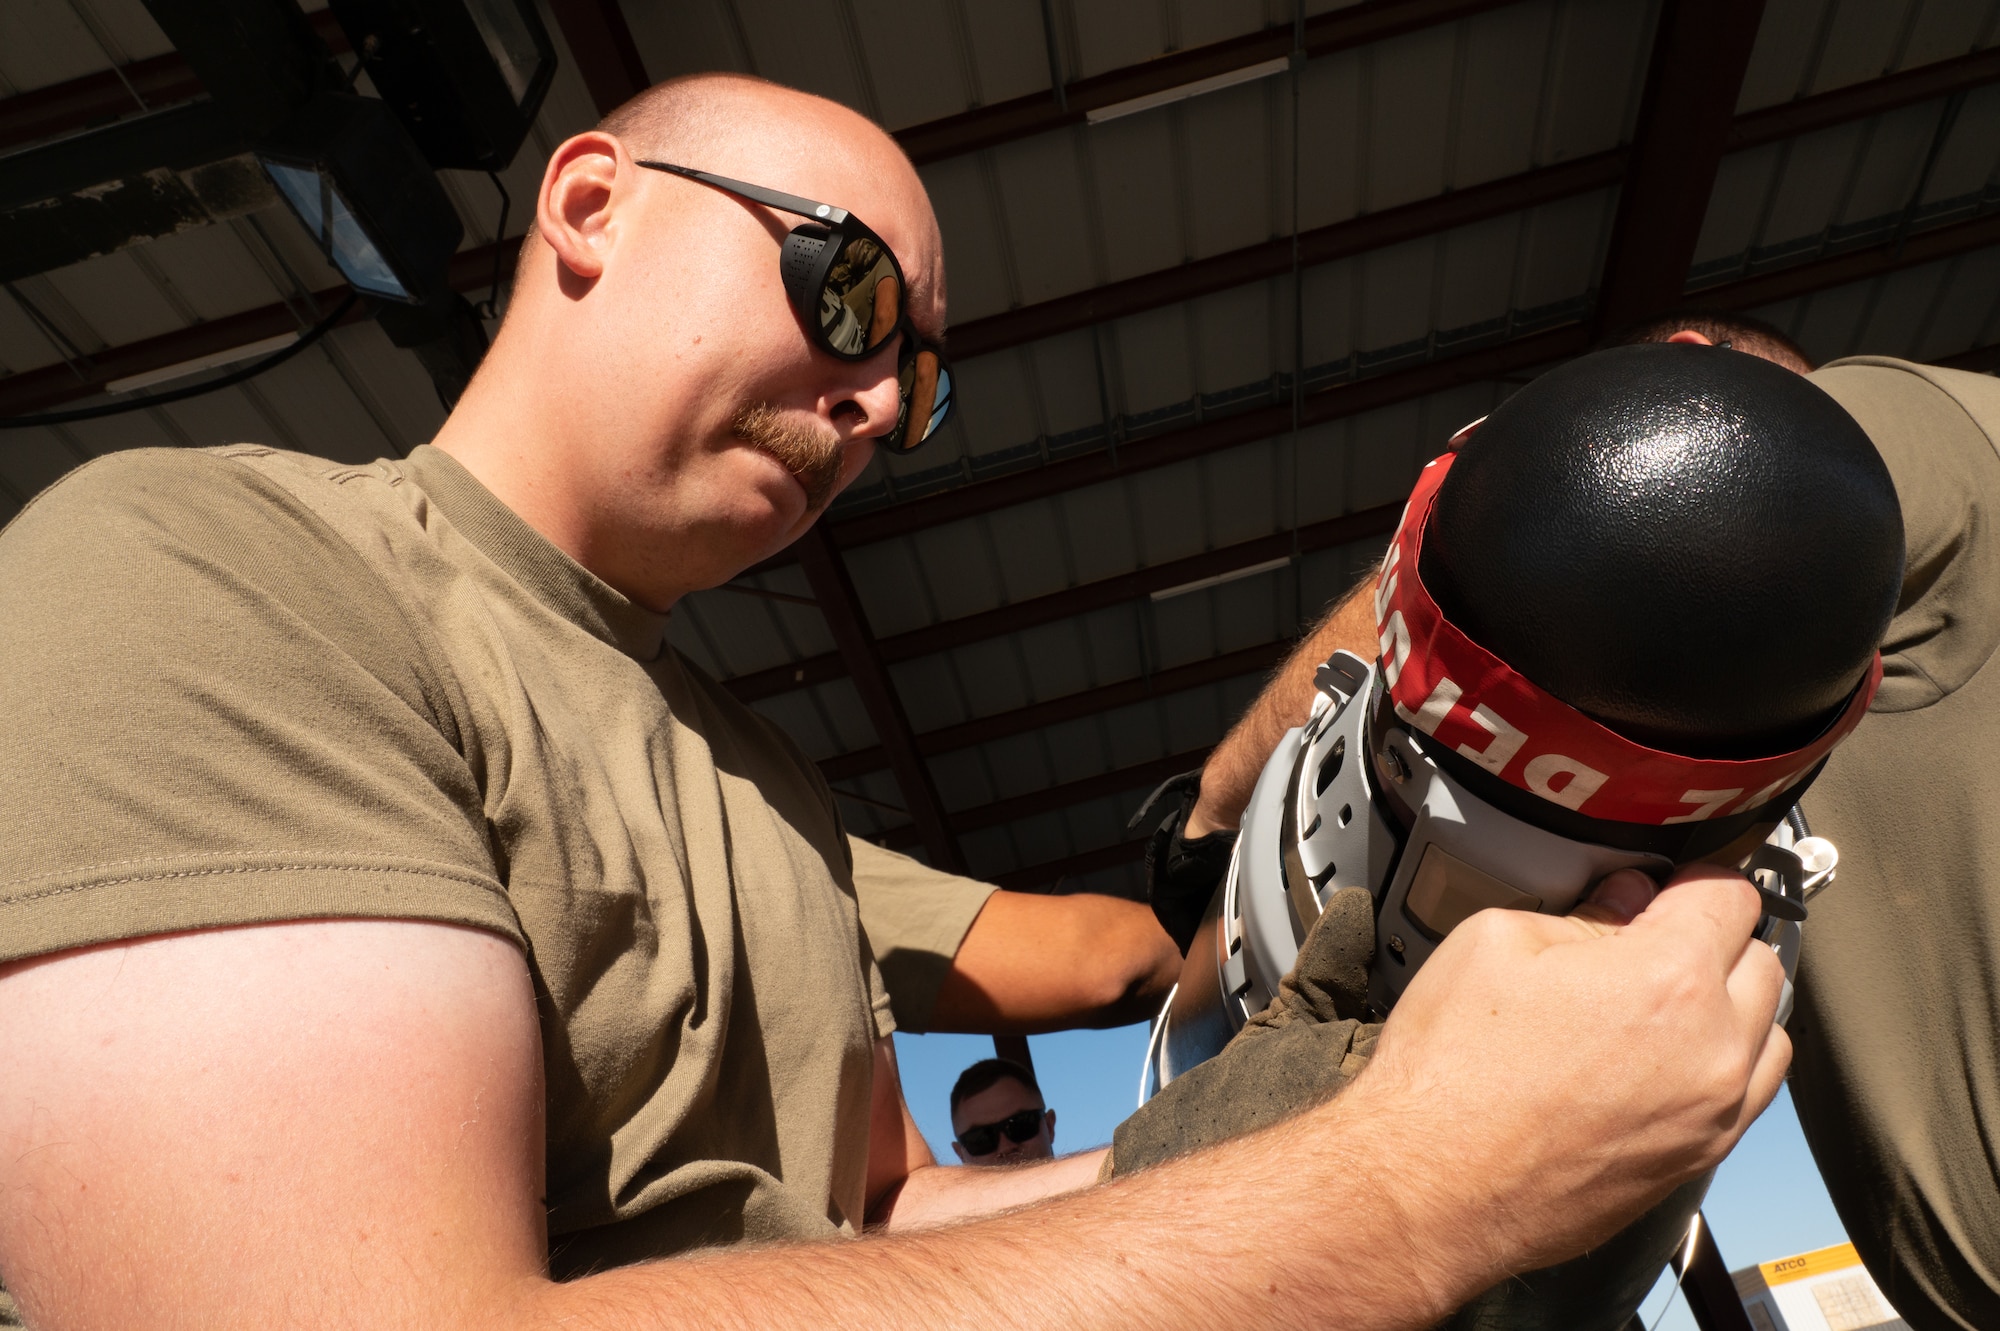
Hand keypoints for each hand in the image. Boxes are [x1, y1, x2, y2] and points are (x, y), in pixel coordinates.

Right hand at [1356, 866, 1787, 1276]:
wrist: (1429, 1188)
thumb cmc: (1448, 1078)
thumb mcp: (1494, 944)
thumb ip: (1580, 915)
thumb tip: (1623, 904)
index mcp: (1666, 980)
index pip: (1730, 897)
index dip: (1693, 878)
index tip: (1667, 885)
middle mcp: (1710, 1052)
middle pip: (1761, 962)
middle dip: (1713, 939)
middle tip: (1649, 938)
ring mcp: (1711, 1116)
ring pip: (1769, 1035)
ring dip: (1730, 1006)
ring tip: (1660, 1002)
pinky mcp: (1695, 1162)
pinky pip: (1746, 1096)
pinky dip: (1719, 1065)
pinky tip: (1654, 1059)